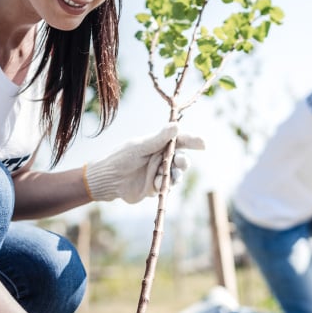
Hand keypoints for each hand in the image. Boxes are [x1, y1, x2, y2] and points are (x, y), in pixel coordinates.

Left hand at [84, 123, 204, 202]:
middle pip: (181, 158)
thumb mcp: (140, 147)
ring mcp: (160, 172)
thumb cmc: (121, 158)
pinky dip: (165, 184)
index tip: (203, 144)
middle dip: (183, 161)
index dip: (193, 141)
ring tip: (168, 176)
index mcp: (158, 144)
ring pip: (177, 173)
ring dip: (176, 175)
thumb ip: (159, 139)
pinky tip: (157, 184)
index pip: (180, 140)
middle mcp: (161, 157)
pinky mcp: (156, 186)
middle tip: (180, 162)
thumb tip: (176, 126)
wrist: (108, 180)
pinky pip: (168, 185)